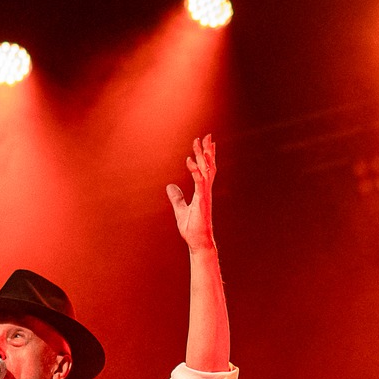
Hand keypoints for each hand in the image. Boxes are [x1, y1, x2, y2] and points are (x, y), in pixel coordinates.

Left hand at [165, 134, 217, 252]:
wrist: (198, 242)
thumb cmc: (192, 229)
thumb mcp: (180, 210)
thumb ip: (176, 198)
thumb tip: (170, 186)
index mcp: (203, 192)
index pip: (207, 170)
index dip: (208, 156)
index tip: (207, 143)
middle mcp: (206, 191)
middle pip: (209, 166)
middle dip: (207, 151)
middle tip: (207, 136)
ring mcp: (205, 195)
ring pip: (206, 171)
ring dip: (203, 157)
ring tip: (200, 143)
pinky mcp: (201, 201)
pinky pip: (199, 182)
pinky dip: (194, 171)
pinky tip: (189, 161)